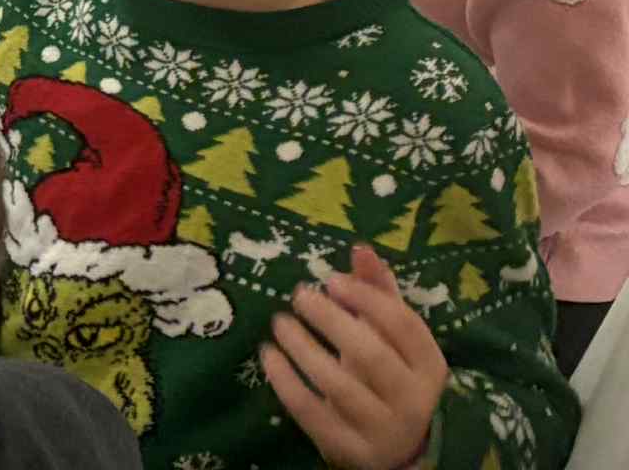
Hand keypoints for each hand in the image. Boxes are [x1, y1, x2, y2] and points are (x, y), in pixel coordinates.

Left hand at [261, 246, 444, 469]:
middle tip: (299, 295)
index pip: (403, 325)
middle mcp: (413, 400)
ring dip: (303, 348)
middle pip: (370, 354)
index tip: (330, 279)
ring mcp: (382, 429)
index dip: (366, 297)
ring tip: (279, 322)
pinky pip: (312, 413)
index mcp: (429, 365)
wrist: (397, 447)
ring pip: (339, 386)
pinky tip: (268, 355)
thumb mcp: (392, 337)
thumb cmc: (390, 376)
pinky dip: (286, 382)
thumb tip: (361, 248)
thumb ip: (378, 293)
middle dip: (331, 320)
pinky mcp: (350, 448)